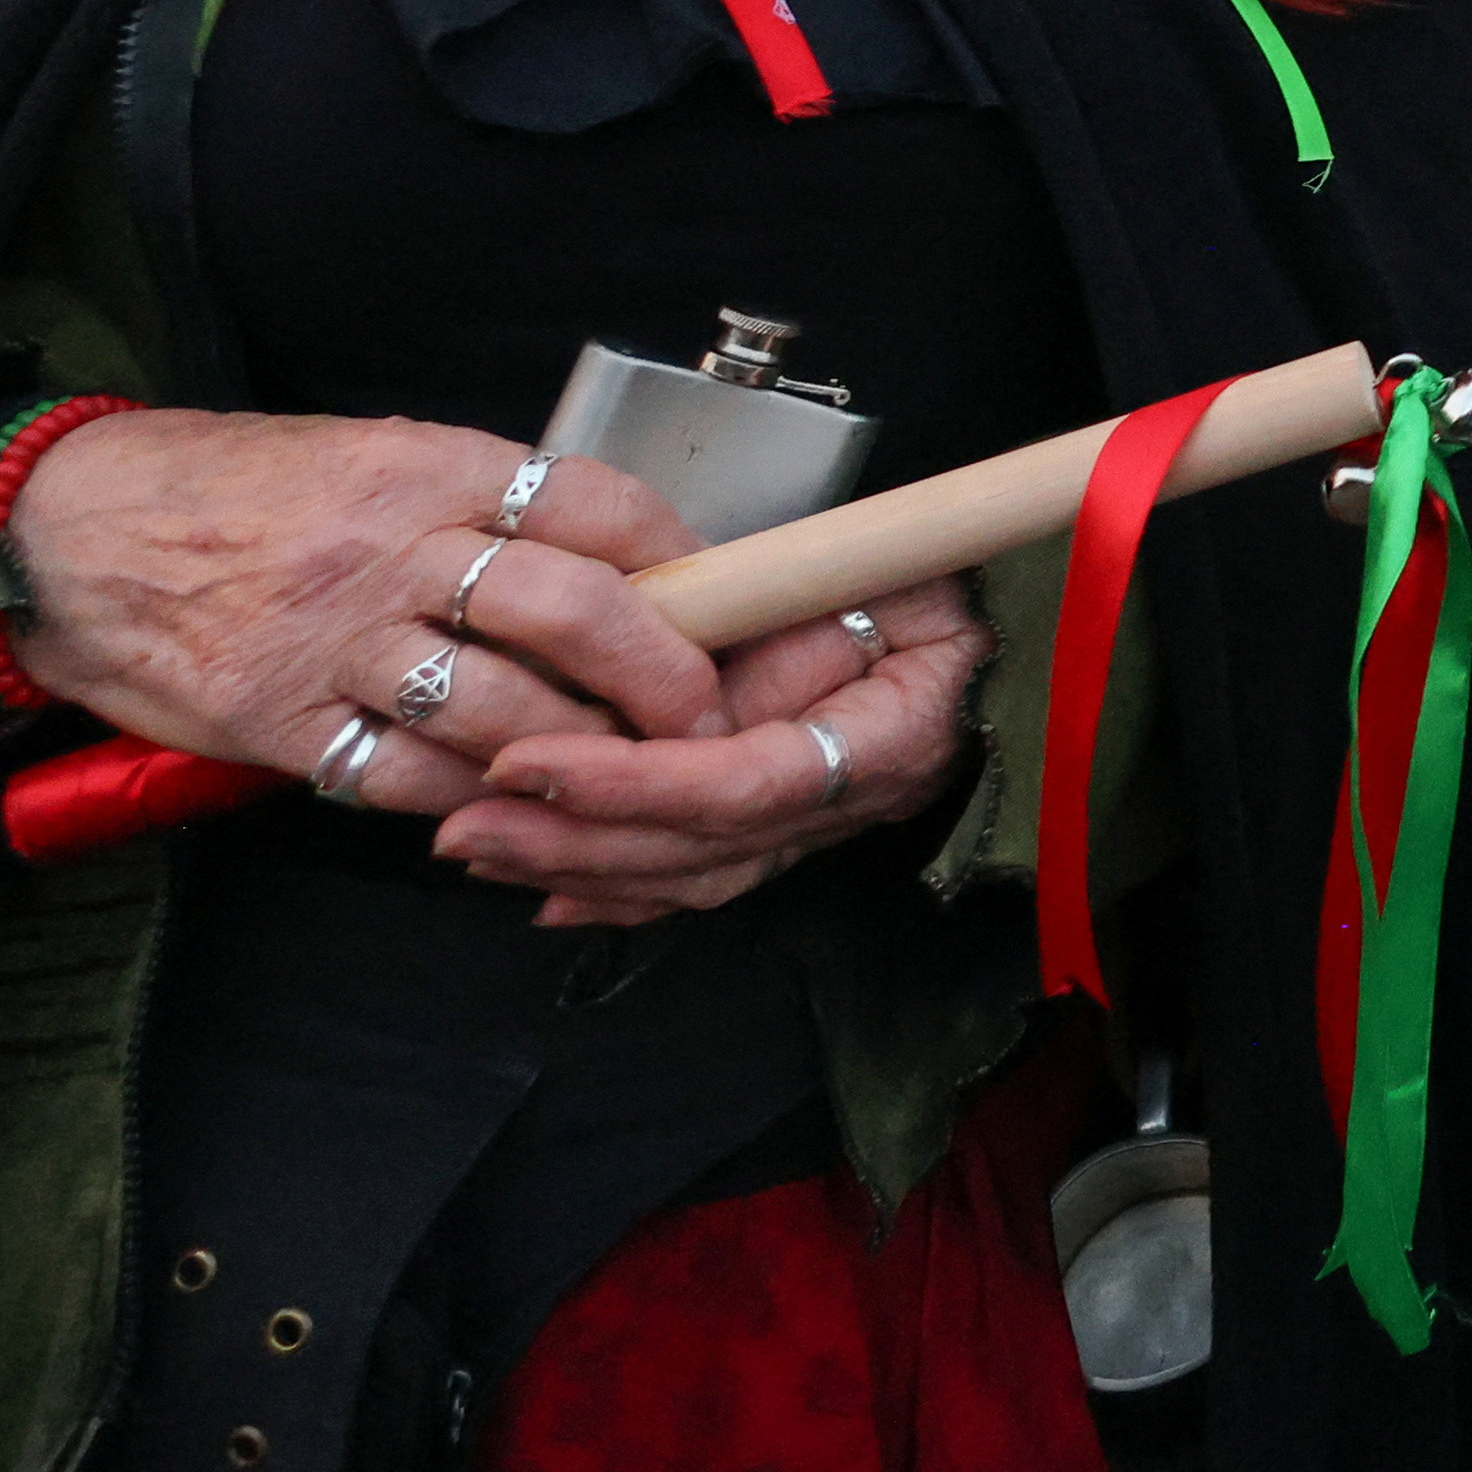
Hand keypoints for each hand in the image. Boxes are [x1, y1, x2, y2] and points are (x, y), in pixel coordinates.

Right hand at [9, 411, 722, 814]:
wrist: (69, 526)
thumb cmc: (239, 490)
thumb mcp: (373, 456)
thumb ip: (485, 504)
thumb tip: (623, 560)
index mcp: (427, 470)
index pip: (594, 505)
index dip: (681, 562)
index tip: (727, 603)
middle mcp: (391, 551)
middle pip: (574, 611)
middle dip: (664, 675)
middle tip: (704, 715)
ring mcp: (335, 642)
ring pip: (503, 710)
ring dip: (581, 754)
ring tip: (619, 771)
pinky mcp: (280, 721)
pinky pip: (405, 777)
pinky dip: (471, 800)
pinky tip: (503, 804)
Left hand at [453, 578, 987, 928]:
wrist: (1006, 626)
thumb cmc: (944, 583)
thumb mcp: (881, 577)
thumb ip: (787, 629)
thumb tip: (681, 686)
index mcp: (884, 741)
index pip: (740, 786)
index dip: (627, 783)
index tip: (526, 760)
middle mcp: (850, 807)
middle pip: (697, 852)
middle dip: (571, 841)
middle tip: (464, 821)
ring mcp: (823, 828)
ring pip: (690, 876)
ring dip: (576, 868)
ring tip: (477, 846)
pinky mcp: (792, 829)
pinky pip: (702, 874)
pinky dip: (620, 888)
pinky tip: (546, 894)